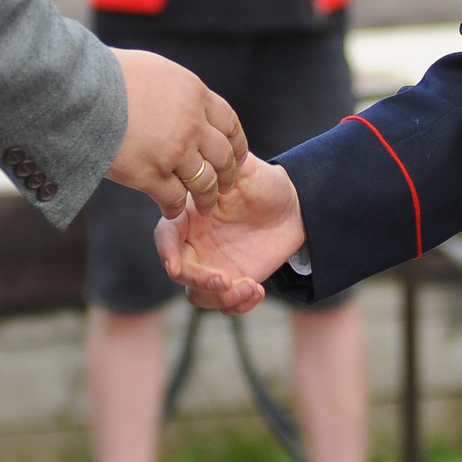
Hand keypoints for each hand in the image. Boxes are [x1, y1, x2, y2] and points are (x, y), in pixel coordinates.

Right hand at [107, 50, 245, 215]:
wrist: (81, 90)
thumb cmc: (110, 75)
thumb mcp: (156, 70)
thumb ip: (177, 92)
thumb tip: (183, 102)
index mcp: (195, 94)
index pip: (230, 124)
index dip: (236, 144)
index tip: (236, 157)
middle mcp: (192, 123)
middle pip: (223, 157)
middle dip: (227, 175)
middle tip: (224, 186)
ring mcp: (174, 151)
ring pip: (204, 183)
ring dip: (207, 198)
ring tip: (205, 206)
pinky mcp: (151, 174)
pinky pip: (174, 199)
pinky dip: (175, 208)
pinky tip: (171, 211)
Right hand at [154, 156, 304, 314]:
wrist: (294, 207)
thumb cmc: (265, 183)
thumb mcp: (247, 169)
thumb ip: (225, 165)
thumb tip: (211, 156)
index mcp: (190, 216)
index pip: (167, 237)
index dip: (166, 252)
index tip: (174, 267)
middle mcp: (195, 244)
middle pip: (180, 272)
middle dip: (199, 280)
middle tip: (227, 280)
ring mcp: (212, 266)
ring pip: (199, 294)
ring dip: (221, 298)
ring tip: (251, 287)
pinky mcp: (233, 283)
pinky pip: (225, 304)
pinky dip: (238, 305)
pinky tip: (257, 291)